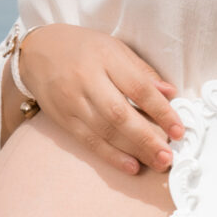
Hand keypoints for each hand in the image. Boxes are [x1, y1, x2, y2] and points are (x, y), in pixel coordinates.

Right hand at [18, 23, 184, 174]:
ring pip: (105, 131)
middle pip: (120, 114)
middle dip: (147, 138)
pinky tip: (131, 166)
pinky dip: (111, 156)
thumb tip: (170, 94)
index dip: (161, 111)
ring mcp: (72, 102)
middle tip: (168, 156)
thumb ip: (142, 72)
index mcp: (106, 59)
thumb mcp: (115, 49)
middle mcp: (87, 81)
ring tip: (157, 163)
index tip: (179, 130)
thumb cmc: (84, 49)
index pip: (138, 88)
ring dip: (134, 150)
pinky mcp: (63, 119)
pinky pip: (89, 141)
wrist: (38, 51)